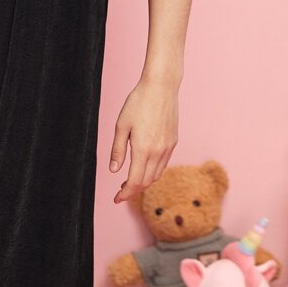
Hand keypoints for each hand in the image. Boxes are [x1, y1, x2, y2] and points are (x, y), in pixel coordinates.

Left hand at [109, 77, 178, 203]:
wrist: (161, 87)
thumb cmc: (138, 102)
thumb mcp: (121, 125)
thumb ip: (118, 149)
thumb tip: (114, 170)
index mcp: (143, 149)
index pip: (135, 182)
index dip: (125, 194)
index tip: (117, 199)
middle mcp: (158, 152)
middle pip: (146, 182)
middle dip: (133, 190)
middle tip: (121, 191)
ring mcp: (168, 147)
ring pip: (156, 175)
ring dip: (144, 182)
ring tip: (131, 180)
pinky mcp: (173, 142)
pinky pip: (163, 164)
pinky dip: (153, 171)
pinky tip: (144, 166)